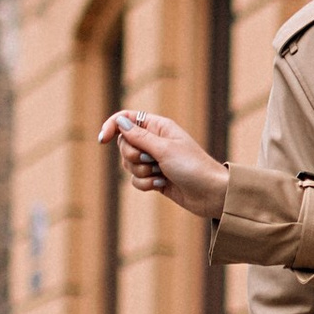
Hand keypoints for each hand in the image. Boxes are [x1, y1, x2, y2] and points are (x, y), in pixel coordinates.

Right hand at [101, 109, 228, 221]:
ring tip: (161, 174)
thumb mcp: (164, 149)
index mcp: (159, 127)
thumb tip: (120, 121)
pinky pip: (136, 180)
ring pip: (128, 164)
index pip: (127, 118)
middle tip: (151, 161)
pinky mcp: (154, 178)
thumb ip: (139, 137)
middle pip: (124, 144)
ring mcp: (154, 160)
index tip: (102, 139)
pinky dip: (146, 184)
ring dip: (141, 172)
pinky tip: (163, 185)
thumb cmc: (193, 167)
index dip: (112, 126)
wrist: (210, 194)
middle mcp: (155, 141)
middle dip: (132, 156)